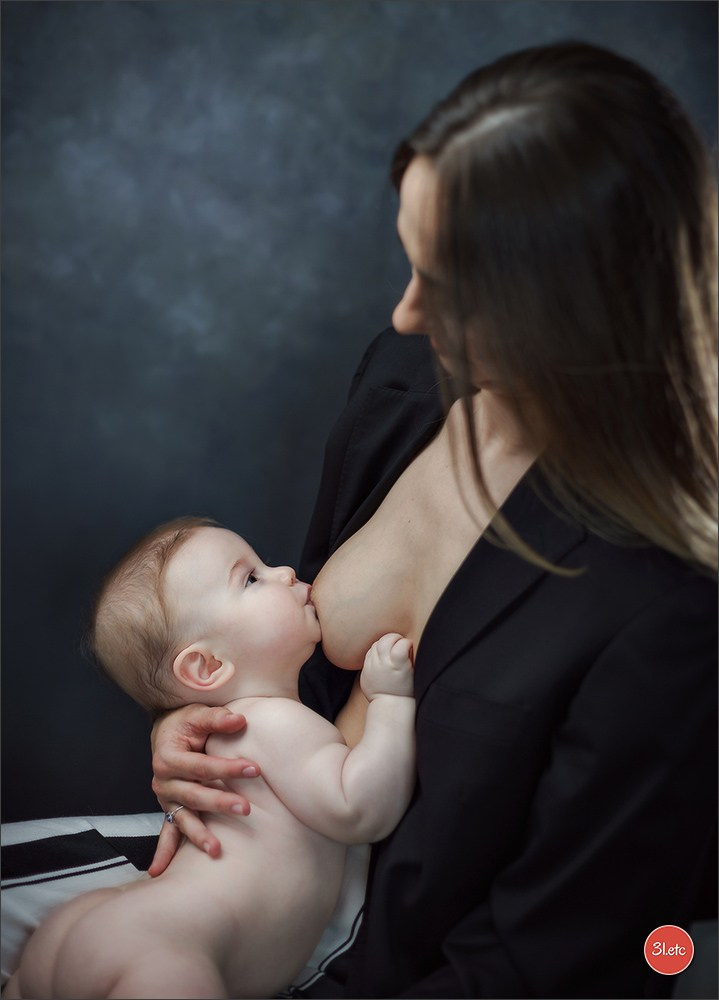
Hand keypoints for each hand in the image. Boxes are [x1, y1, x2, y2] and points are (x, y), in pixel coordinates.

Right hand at [148, 704, 259, 875]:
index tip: (255, 769)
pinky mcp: (170, 809)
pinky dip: (164, 852)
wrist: (167, 732)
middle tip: (246, 809)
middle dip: (220, 803)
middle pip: (195, 795)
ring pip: (184, 818)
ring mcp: (166, 798)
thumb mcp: (199, 714)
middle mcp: (163, 781)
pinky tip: (159, 872)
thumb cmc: (186, 723)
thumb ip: (218, 718)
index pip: (202, 765)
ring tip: (216, 849)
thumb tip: (241, 720)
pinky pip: (167, 832)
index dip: (228, 768)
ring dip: (199, 834)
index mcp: (169, 757)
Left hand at [360, 633, 413, 699]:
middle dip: (395, 637)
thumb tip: (407, 642)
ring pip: (376, 644)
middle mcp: (383, 665)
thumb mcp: (414, 674)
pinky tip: (383, 656)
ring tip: (392, 649)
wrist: (390, 706)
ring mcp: (372, 667)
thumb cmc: (406, 689)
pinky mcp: (365, 671)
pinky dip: (377, 650)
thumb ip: (410, 657)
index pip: (402, 643)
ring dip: (385, 642)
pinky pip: (369, 652)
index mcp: (398, 666)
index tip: (409, 647)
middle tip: (400, 643)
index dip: (407, 642)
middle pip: (386, 639)